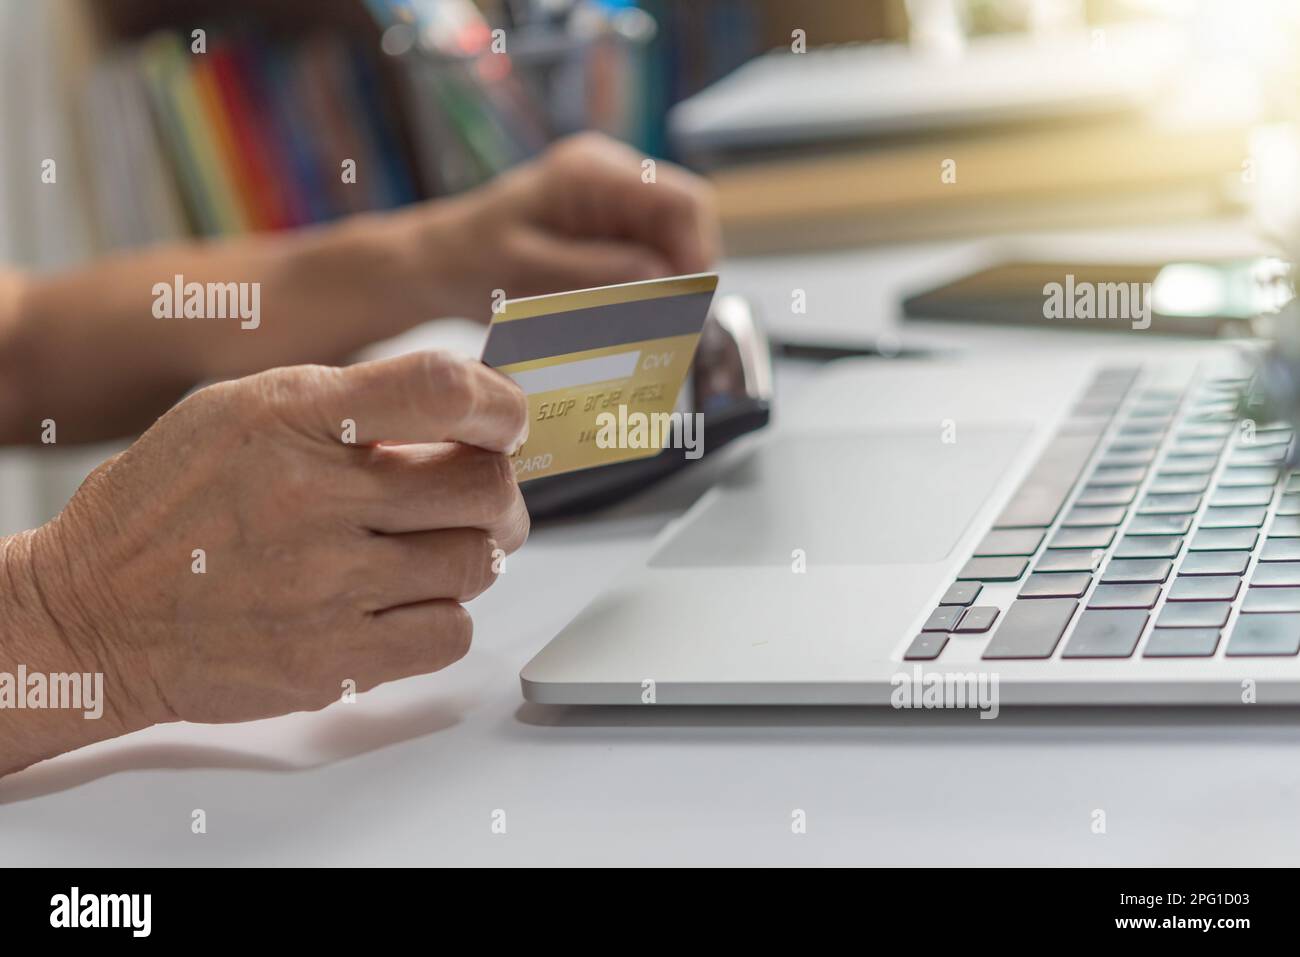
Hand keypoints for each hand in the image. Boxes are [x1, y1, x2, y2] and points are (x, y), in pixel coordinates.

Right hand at [21, 351, 528, 735]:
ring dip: (468, 554)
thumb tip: (466, 410)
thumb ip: (350, 404)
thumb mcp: (242, 411)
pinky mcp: (332, 662)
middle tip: (476, 499)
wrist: (93, 614)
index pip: (440, 393)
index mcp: (293, 418)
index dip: (499, 405)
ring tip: (422, 551)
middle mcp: (314, 499)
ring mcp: (326, 587)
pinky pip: (452, 634)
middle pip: (484, 489)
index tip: (506, 421)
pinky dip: (444, 617)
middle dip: (497, 491)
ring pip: (477, 563)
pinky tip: (403, 603)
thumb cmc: (174, 505)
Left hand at [409, 132, 720, 320]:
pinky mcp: (610, 229)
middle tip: (665, 327)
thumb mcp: (529, 273)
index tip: (682, 306)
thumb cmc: (471, 262)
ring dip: (664, 288)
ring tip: (642, 328)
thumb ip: (596, 272)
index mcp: (592, 172)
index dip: (696, 253)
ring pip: (673, 246)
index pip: (682, 201)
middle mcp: (612, 177)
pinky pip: (650, 259)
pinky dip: (646, 292)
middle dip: (680, 276)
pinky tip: (626, 319)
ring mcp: (614, 202)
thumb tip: (662, 278)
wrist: (439, 264)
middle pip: (684, 224)